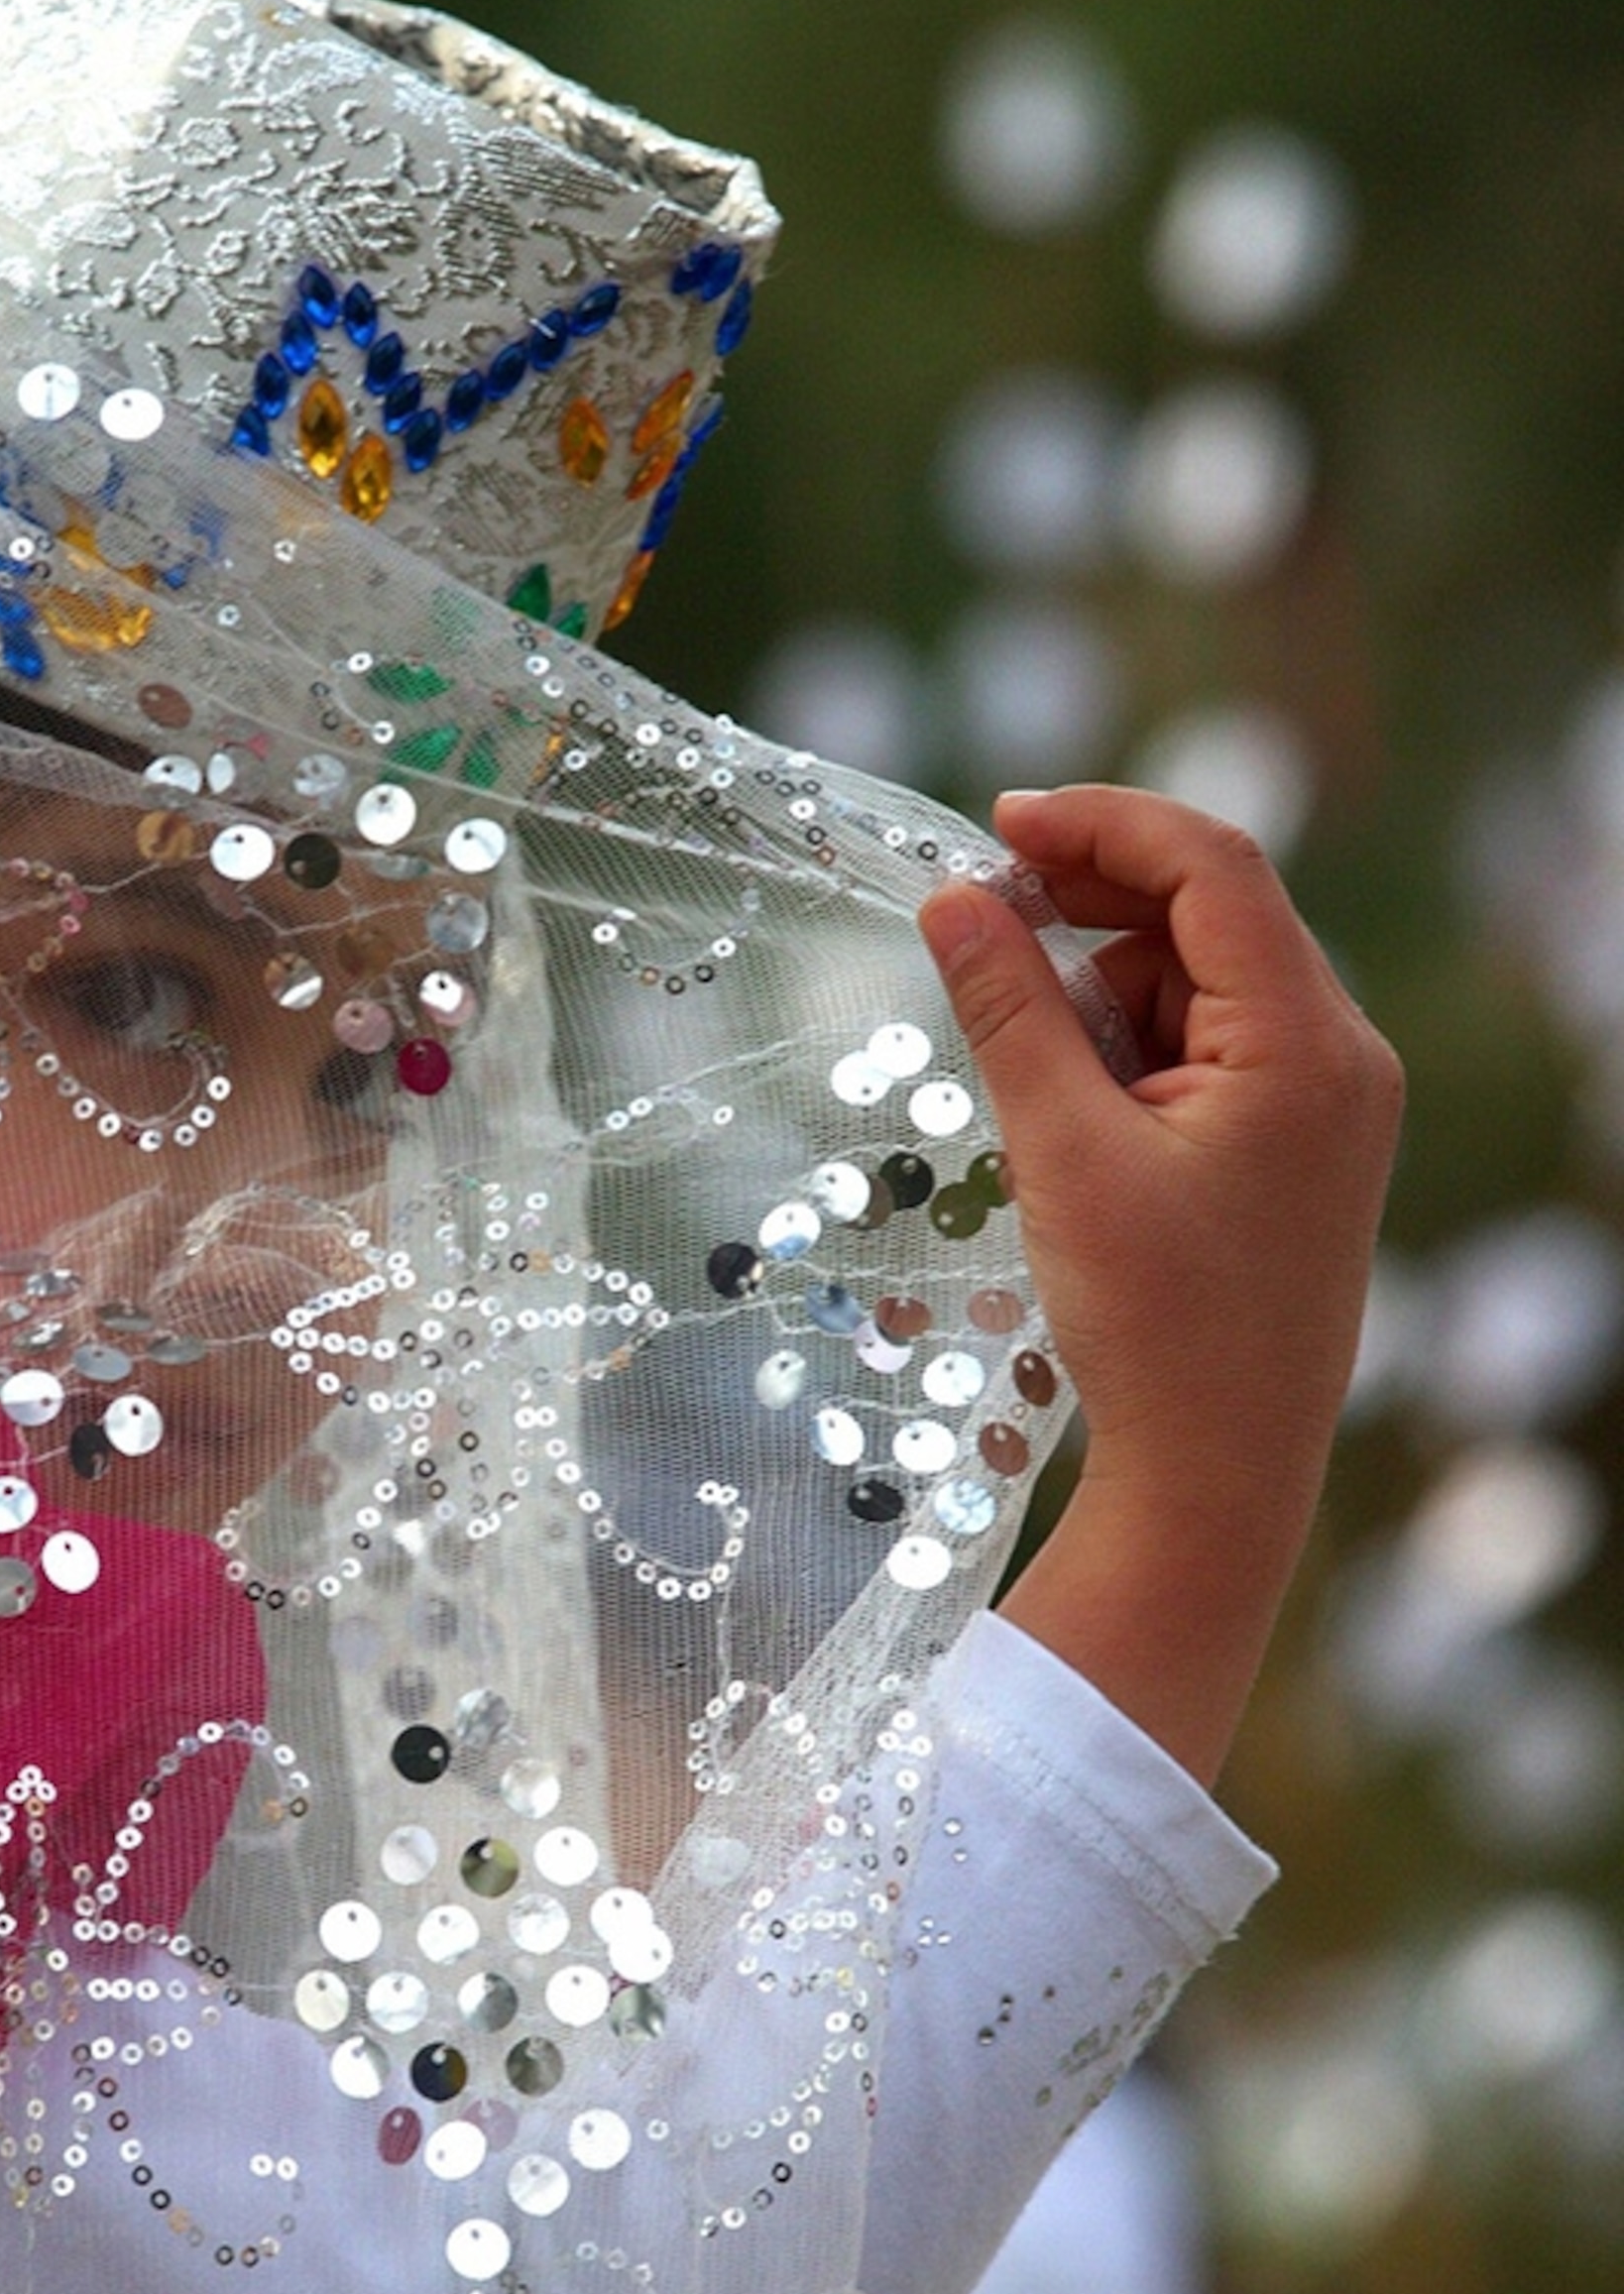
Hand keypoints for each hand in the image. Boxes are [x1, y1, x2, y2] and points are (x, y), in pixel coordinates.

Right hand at [917, 786, 1402, 1784]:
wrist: (1221, 1468)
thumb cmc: (1152, 1320)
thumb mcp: (1063, 1152)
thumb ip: (1011, 1012)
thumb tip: (954, 900)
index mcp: (1308, 1044)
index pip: (1214, 868)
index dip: (1103, 824)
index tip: (996, 825)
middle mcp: (1340, 1055)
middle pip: (1212, 917)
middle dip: (1094, 905)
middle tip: (979, 919)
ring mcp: (1326, 1100)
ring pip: (1201, 983)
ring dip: (1104, 991)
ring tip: (1030, 1075)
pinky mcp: (1296, 1143)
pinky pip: (1210, 1047)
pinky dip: (1132, 1048)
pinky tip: (1072, 1110)